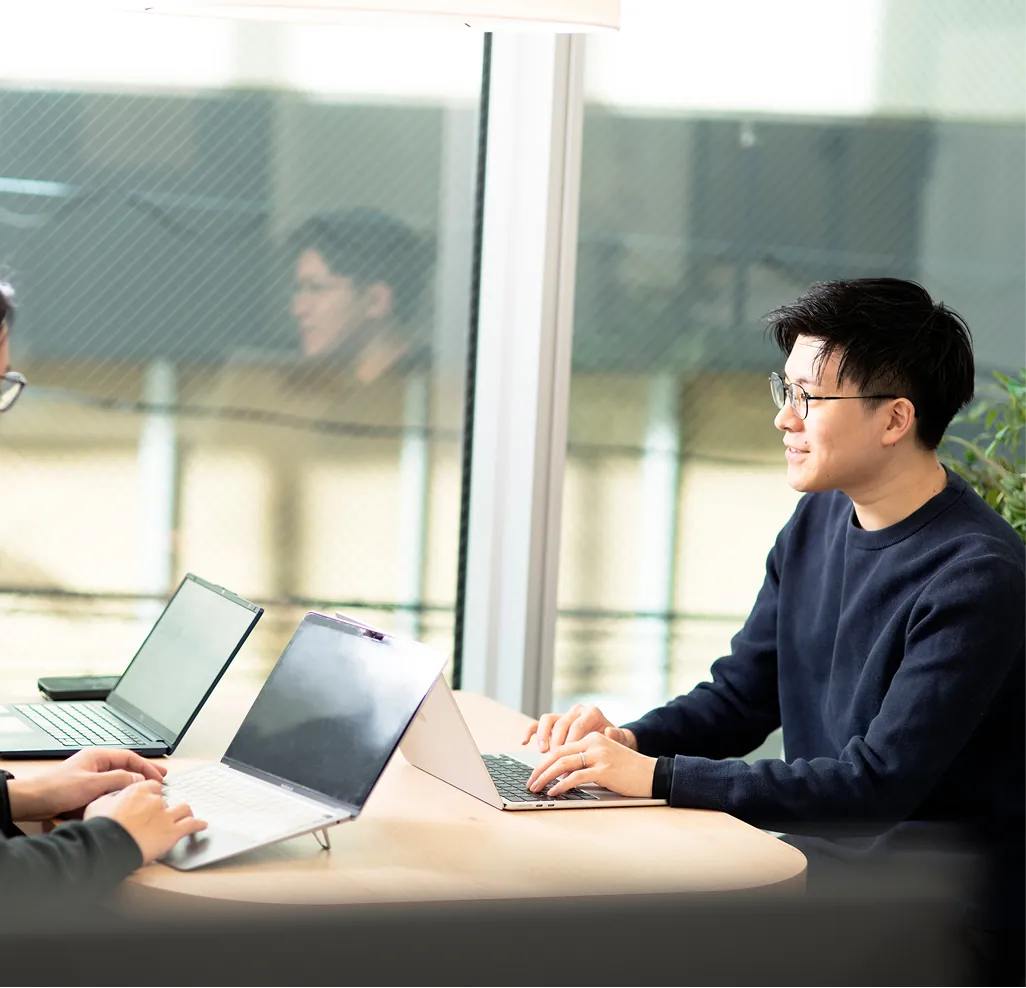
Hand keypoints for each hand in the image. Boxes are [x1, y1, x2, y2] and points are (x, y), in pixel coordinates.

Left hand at [6, 749, 166, 821]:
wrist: (33, 801)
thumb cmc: (56, 788)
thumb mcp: (92, 784)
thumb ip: (117, 780)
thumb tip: (138, 779)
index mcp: (98, 756)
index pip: (130, 757)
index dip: (147, 766)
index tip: (159, 776)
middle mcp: (96, 764)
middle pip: (127, 765)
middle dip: (144, 772)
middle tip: (161, 778)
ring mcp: (91, 776)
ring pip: (119, 777)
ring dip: (133, 783)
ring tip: (148, 790)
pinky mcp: (86, 789)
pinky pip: (109, 788)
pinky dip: (121, 792)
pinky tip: (126, 799)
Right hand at [85, 780, 206, 864]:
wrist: (108, 846)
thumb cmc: (101, 827)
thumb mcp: (98, 805)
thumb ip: (110, 798)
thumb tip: (111, 798)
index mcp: (138, 791)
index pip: (152, 787)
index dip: (152, 794)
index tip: (151, 799)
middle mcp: (155, 800)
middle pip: (166, 799)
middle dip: (162, 808)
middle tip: (158, 817)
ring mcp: (166, 815)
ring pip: (183, 808)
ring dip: (183, 812)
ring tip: (184, 816)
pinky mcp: (173, 831)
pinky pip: (192, 825)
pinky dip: (198, 825)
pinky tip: (202, 825)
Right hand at [521, 704, 636, 752]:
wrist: (610, 742)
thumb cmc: (613, 743)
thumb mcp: (619, 740)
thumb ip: (616, 736)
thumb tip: (609, 731)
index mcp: (591, 712)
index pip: (577, 725)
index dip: (571, 742)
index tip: (570, 758)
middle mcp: (576, 711)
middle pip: (561, 723)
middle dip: (557, 742)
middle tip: (556, 757)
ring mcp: (563, 716)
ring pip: (547, 720)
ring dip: (543, 736)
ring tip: (543, 751)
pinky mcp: (553, 725)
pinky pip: (537, 724)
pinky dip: (530, 732)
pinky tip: (524, 742)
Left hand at [526, 731, 656, 797]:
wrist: (652, 773)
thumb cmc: (628, 771)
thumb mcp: (604, 759)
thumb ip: (585, 763)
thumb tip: (560, 775)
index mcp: (592, 737)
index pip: (561, 747)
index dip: (545, 761)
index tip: (535, 774)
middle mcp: (594, 742)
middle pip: (558, 753)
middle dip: (540, 769)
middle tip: (529, 782)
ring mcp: (599, 755)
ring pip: (563, 763)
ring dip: (546, 777)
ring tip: (536, 788)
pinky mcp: (604, 770)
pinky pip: (575, 776)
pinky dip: (561, 785)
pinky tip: (553, 792)